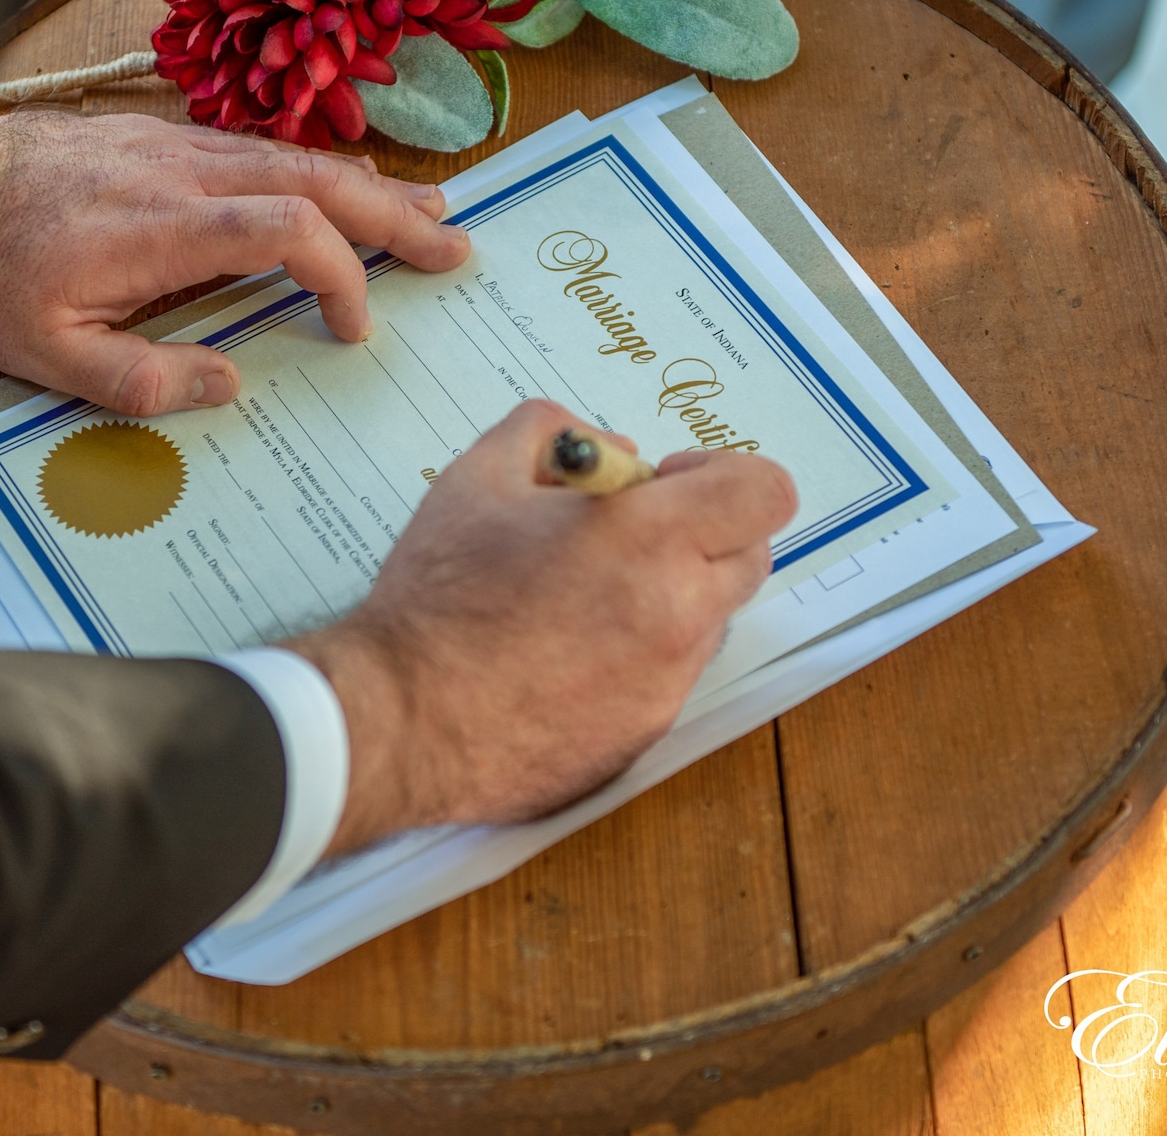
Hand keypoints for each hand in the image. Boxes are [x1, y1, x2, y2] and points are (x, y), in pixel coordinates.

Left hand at [0, 110, 468, 415]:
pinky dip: (318, 167)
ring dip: (369, 184)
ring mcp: (176, 146)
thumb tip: (230, 386)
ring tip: (430, 210)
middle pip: (315, 178)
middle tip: (455, 247)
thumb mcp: (47, 356)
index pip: (287, 229)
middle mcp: (183, 173)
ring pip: (294, 155)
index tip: (355, 326)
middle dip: (394, 213)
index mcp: (164, 227)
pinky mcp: (162, 138)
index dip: (340, 273)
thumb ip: (142, 380)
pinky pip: (261, 147)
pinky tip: (346, 179)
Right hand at [286, 400, 798, 854]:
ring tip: (583, 598)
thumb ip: (551, 431)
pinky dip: (635, 657)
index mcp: (649, 538)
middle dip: (704, 534)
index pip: (764, 492)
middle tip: (628, 535)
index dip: (727, 475)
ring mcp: (666, 682)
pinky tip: (562, 656)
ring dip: (670, 597)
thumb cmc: (438, 596)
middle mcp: (678, 613)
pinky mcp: (643, 734)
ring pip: (708, 622)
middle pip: (749, 557)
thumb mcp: (478, 476)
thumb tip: (611, 450)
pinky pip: (666, 678)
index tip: (671, 484)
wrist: (402, 718)